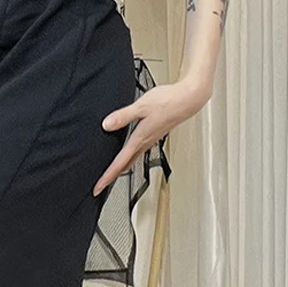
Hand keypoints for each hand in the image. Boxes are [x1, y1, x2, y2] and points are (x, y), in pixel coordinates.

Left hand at [92, 77, 210, 196]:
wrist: (188, 99)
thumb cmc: (169, 102)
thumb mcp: (141, 106)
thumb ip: (123, 116)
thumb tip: (107, 125)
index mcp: (140, 138)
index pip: (120, 162)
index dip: (108, 176)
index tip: (99, 187)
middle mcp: (146, 142)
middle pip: (126, 165)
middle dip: (113, 176)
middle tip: (101, 186)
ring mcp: (151, 139)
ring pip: (133, 159)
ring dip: (121, 168)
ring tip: (111, 174)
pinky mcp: (155, 133)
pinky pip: (139, 150)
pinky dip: (130, 156)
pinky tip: (128, 153)